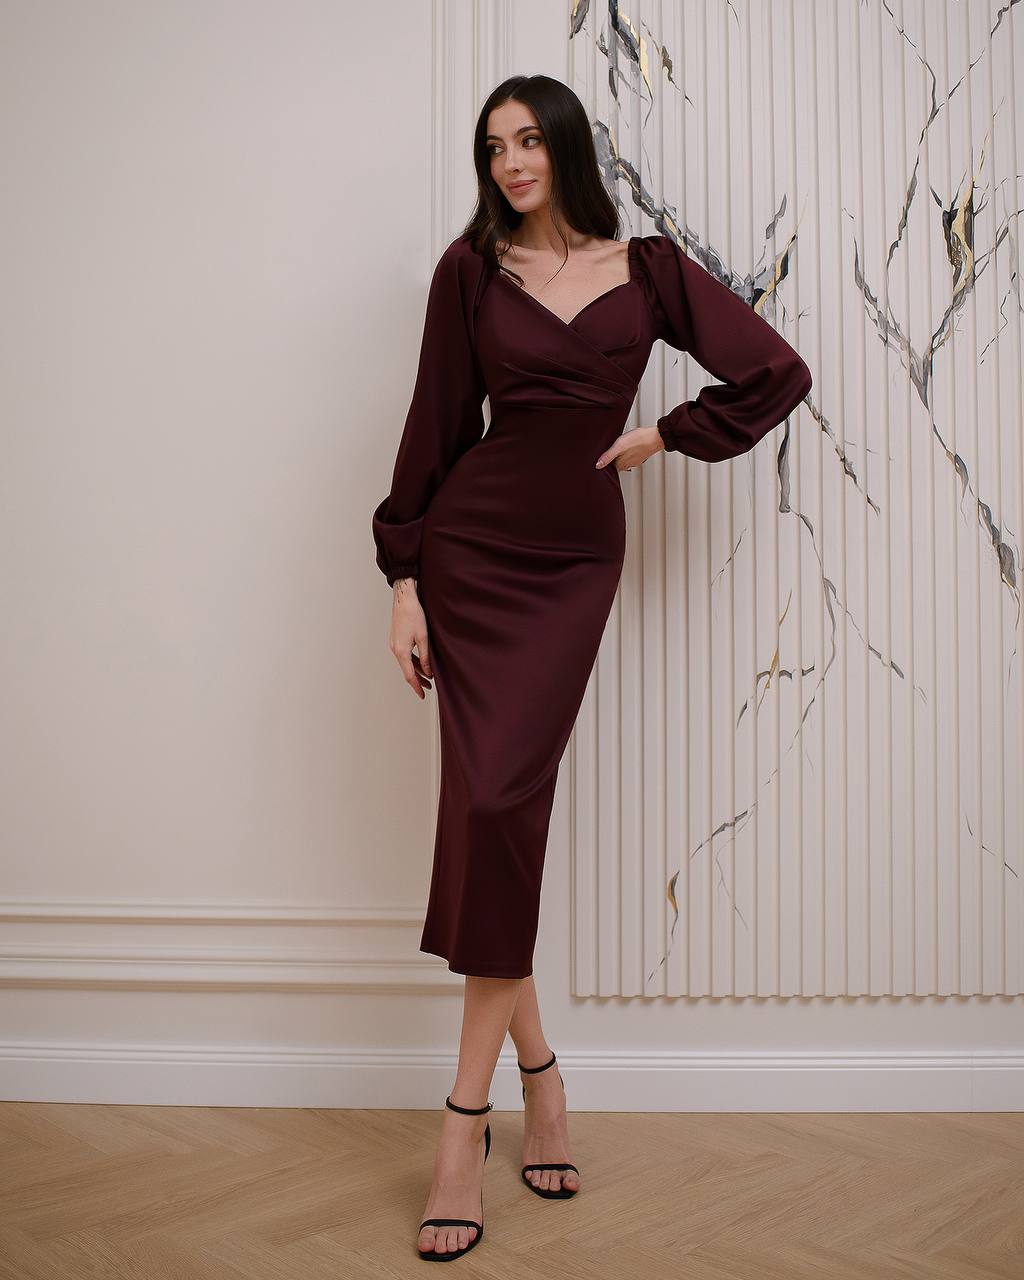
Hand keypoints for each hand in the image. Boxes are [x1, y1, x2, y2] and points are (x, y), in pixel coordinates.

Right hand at [389, 577, 432, 698]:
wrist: (404, 599)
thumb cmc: (413, 614)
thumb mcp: (423, 638)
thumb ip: (426, 657)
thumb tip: (428, 672)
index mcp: (401, 651)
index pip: (409, 675)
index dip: (417, 686)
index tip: (422, 695)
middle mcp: (395, 649)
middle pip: (407, 670)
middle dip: (418, 680)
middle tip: (428, 688)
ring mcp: (395, 644)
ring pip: (406, 663)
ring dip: (416, 670)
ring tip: (428, 676)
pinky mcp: (397, 639)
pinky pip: (405, 655)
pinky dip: (413, 661)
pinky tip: (422, 663)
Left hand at [594, 425, 663, 473]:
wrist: (656, 436)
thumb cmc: (639, 440)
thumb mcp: (619, 446)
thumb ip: (608, 456)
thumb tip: (598, 466)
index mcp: (622, 464)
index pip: (610, 468)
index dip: (604, 465)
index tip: (600, 462)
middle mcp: (628, 464)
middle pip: (617, 466)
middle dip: (611, 462)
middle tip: (606, 456)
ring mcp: (636, 460)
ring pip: (624, 462)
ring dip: (619, 458)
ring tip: (616, 452)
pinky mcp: (641, 455)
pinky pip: (632, 456)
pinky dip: (628, 454)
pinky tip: (628, 448)